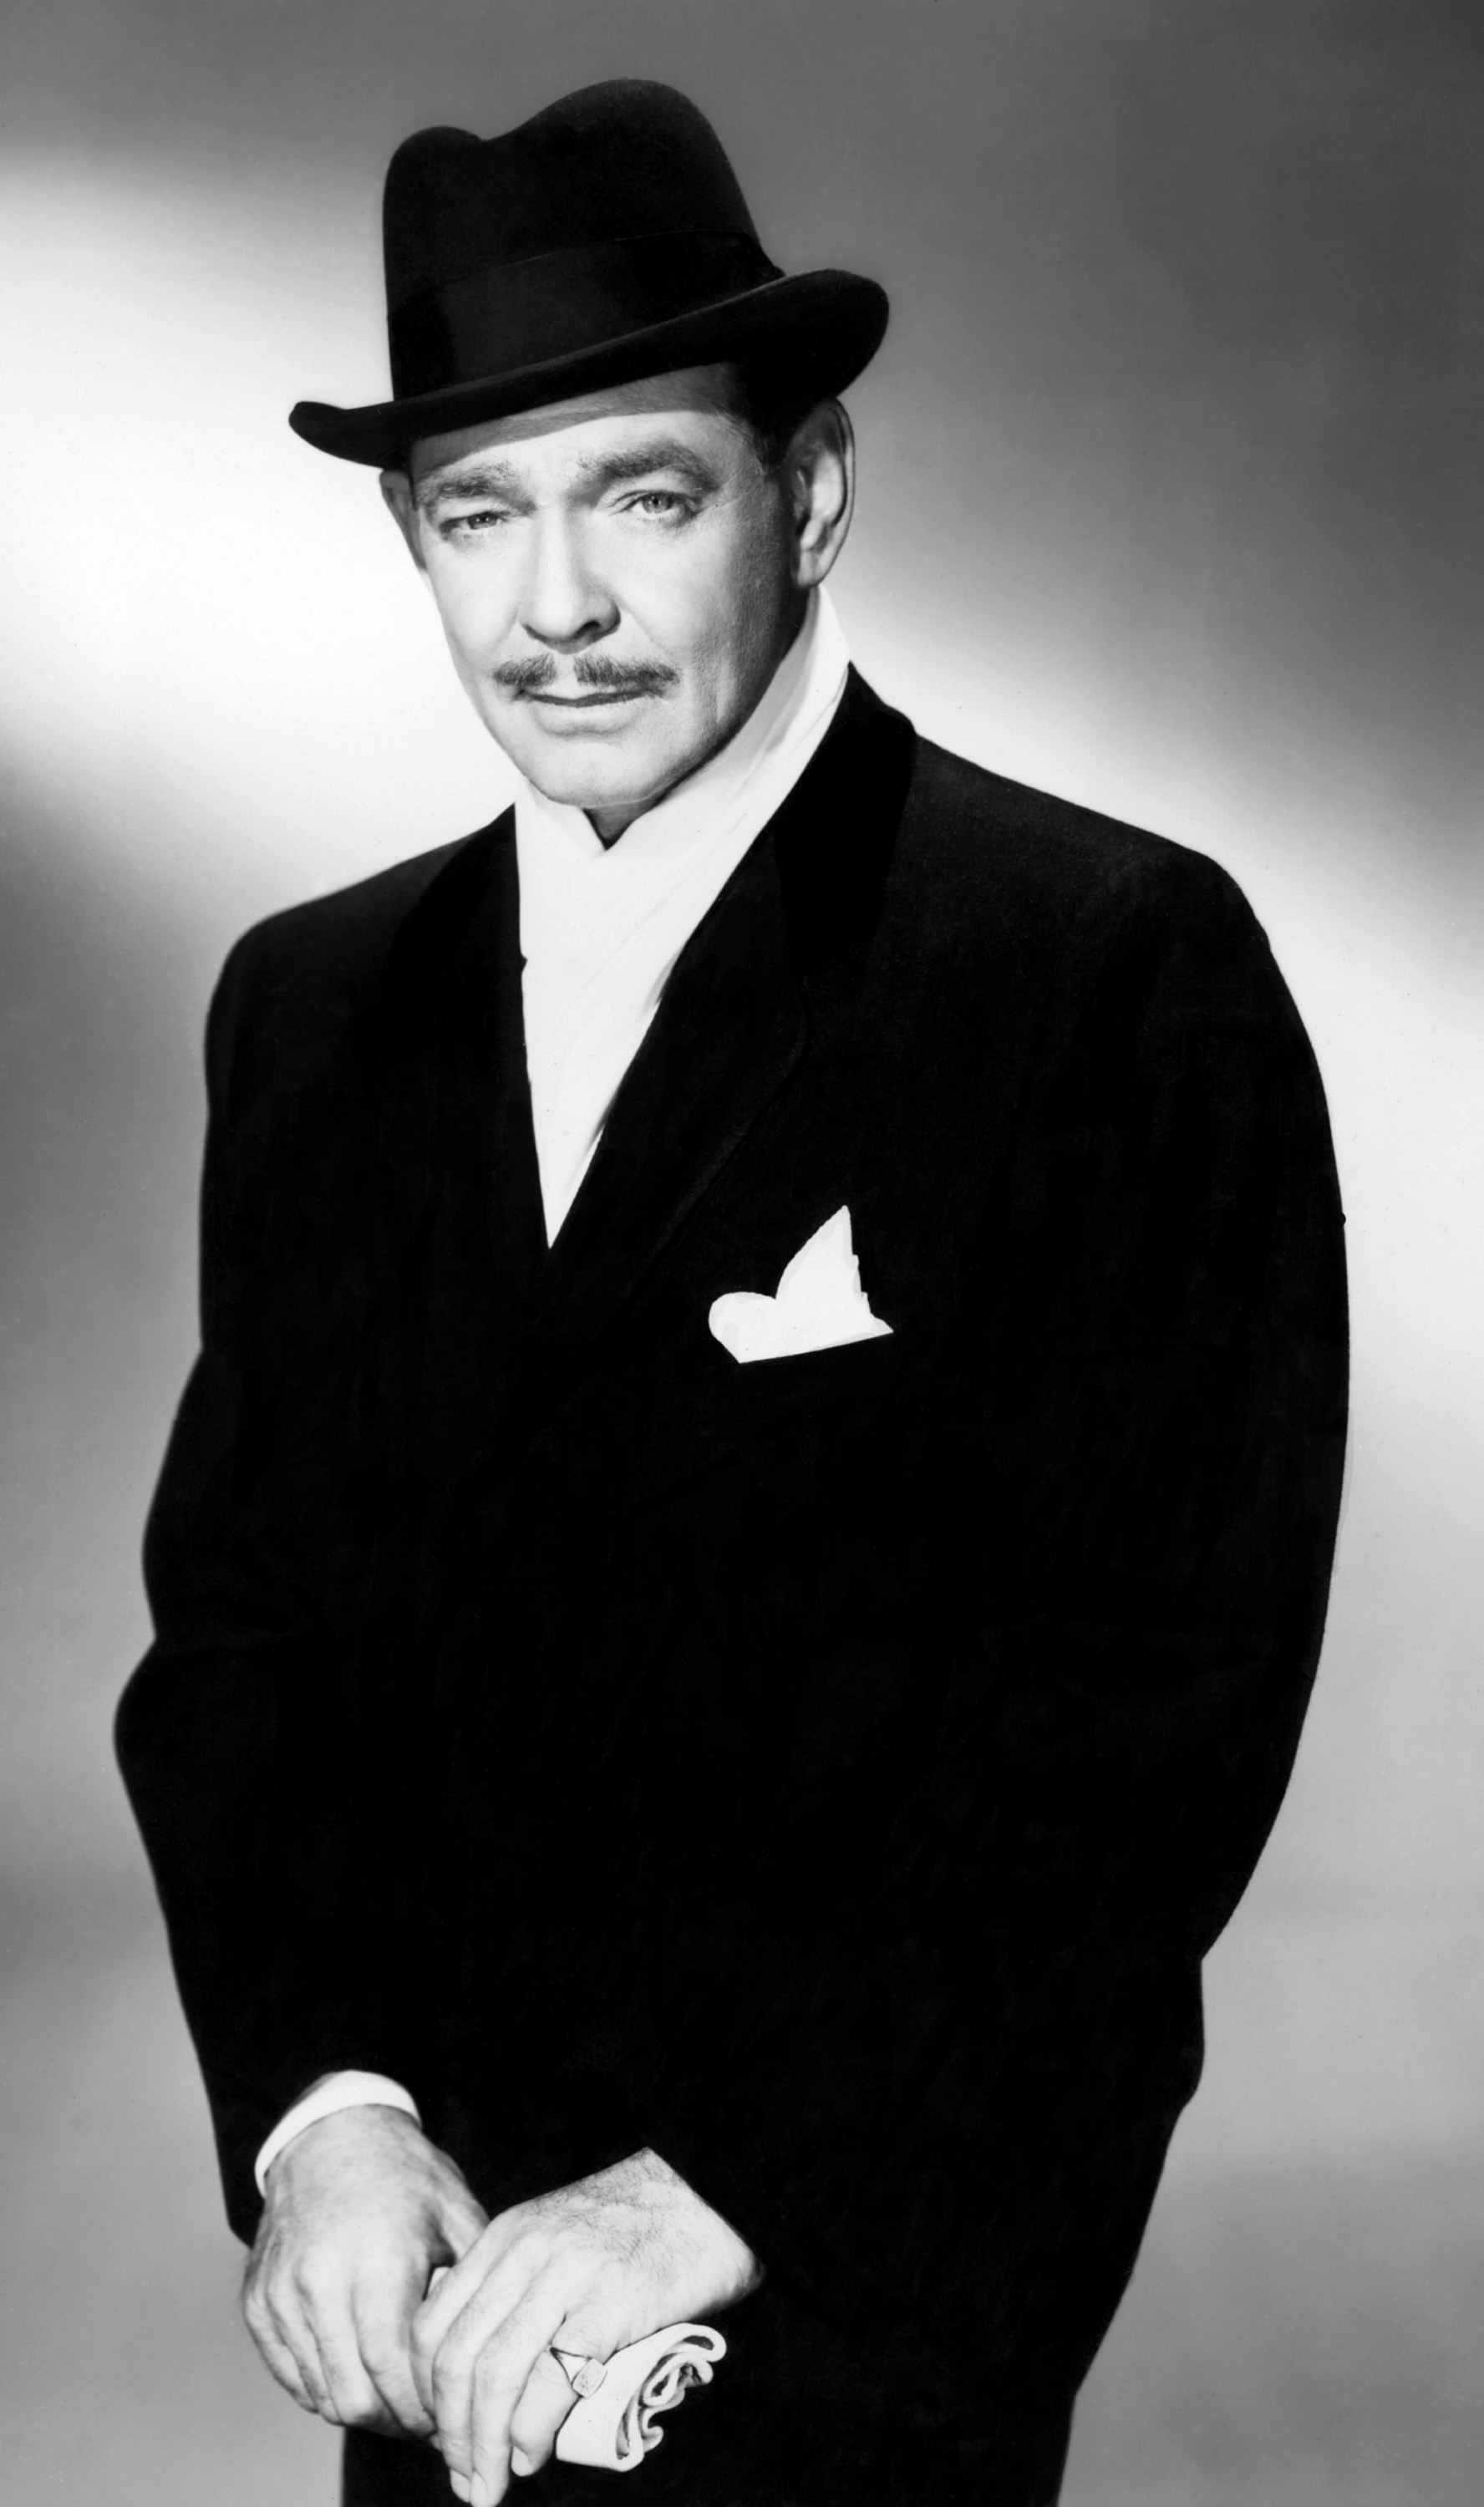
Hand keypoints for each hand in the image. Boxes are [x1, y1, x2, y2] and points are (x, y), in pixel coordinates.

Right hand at [243, 2103, 487, 2435]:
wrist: (333, 2135)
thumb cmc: (408, 2177)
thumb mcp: (458, 2217)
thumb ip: (474, 2288)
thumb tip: (485, 2361)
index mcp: (378, 2259)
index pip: (393, 2371)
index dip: (421, 2409)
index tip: (446, 2417)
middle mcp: (320, 2280)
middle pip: (354, 2396)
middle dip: (394, 2420)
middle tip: (423, 2418)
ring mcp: (281, 2293)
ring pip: (321, 2393)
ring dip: (360, 2407)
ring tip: (394, 2396)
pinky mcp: (256, 2302)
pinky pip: (290, 2376)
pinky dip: (324, 2386)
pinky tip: (357, 2370)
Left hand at [410, 2146, 759, 2504]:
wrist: (709, 2190)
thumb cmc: (640, 2225)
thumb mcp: (560, 2237)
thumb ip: (525, 2286)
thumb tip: (499, 2375)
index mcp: (505, 2238)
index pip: (432, 2326)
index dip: (425, 2396)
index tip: (442, 2437)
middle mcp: (524, 2252)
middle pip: (455, 2359)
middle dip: (451, 2434)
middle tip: (463, 2478)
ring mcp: (565, 2276)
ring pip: (494, 2376)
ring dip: (484, 2446)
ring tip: (490, 2486)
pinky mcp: (609, 2303)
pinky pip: (551, 2381)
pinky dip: (531, 2431)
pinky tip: (531, 2456)